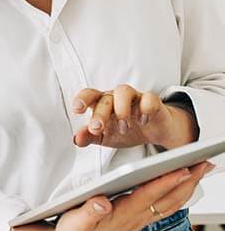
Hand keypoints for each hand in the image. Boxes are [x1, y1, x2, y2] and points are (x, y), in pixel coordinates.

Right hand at [52, 161, 212, 230]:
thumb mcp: (75, 221)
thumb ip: (89, 211)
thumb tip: (102, 202)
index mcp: (122, 214)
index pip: (149, 195)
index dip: (166, 182)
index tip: (183, 169)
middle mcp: (135, 217)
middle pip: (168, 198)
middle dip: (188, 181)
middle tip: (203, 163)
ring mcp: (140, 220)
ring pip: (171, 203)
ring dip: (188, 187)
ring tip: (200, 171)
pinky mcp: (138, 219)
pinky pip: (165, 207)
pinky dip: (179, 195)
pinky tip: (182, 188)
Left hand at [72, 85, 198, 149]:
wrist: (153, 130)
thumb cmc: (126, 130)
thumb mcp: (105, 136)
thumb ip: (90, 136)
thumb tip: (76, 139)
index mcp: (102, 103)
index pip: (89, 95)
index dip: (82, 99)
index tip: (77, 110)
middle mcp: (116, 97)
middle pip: (105, 98)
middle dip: (100, 114)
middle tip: (97, 128)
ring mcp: (134, 97)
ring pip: (124, 91)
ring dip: (121, 110)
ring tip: (123, 128)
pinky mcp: (152, 101)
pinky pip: (149, 98)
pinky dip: (145, 109)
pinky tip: (143, 121)